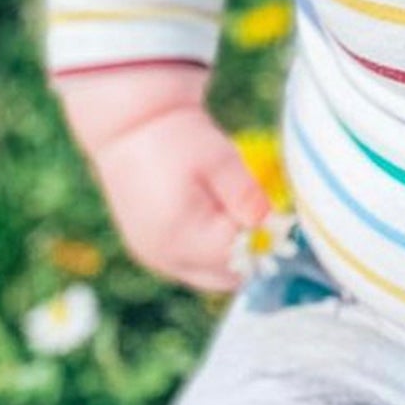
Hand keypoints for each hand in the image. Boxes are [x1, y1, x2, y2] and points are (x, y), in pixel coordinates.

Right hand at [87, 104, 272, 293]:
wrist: (129, 126)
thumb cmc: (177, 137)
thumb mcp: (219, 158)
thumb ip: (245, 195)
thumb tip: (269, 224)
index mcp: (182, 237)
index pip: (241, 258)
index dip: (263, 238)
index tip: (276, 215)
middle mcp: (164, 257)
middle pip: (225, 278)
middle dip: (250, 254)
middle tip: (259, 218)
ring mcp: (153, 257)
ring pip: (208, 275)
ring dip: (228, 253)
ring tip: (232, 211)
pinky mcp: (148, 249)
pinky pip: (189, 264)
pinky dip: (207, 250)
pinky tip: (210, 214)